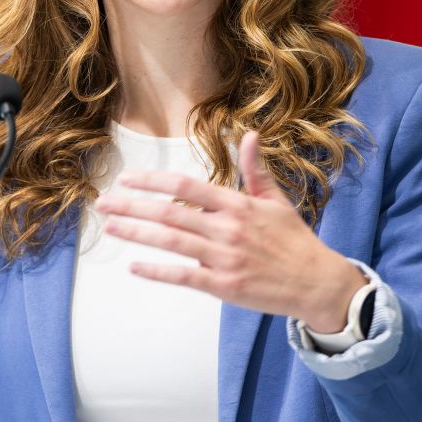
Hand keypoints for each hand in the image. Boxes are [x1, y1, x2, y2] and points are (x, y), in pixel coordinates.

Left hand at [93, 131, 365, 332]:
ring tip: (111, 227)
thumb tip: (249, 135)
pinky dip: (157, 271)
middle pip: (169, 213)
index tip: (126, 178)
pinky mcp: (225, 286)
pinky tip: (134, 265)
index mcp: (238, 204)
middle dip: (132, 206)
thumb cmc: (295, 241)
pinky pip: (184, 276)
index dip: (151, 181)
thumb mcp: (276, 201)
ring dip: (137, 233)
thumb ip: (255, 170)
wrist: (319, 283)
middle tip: (102, 203)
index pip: (185, 187)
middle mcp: (228, 228)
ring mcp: (225, 258)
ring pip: (172, 242)